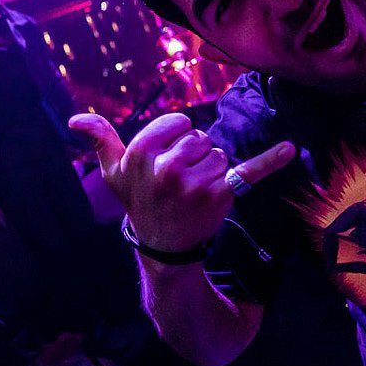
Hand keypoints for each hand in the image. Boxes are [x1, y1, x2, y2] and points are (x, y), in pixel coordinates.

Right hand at [69, 113, 294, 254]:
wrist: (165, 247)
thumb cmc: (140, 203)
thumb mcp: (115, 174)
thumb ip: (101, 141)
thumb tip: (75, 118)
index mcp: (141, 154)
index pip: (177, 123)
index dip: (173, 141)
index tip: (163, 164)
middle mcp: (167, 168)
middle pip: (199, 138)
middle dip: (193, 156)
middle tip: (178, 184)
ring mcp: (195, 183)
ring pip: (218, 154)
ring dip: (211, 170)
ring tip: (193, 194)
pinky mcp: (221, 196)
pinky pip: (249, 170)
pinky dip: (271, 159)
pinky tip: (290, 148)